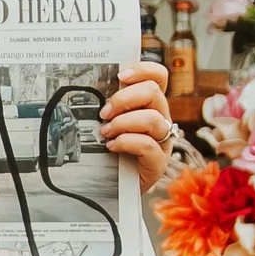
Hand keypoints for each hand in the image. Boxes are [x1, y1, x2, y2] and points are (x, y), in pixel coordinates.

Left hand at [95, 60, 179, 188]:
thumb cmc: (114, 150)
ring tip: (106, 132)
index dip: (143, 69)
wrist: (116, 186)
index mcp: (151, 104)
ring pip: (152, 119)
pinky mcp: (158, 162)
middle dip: (124, 99)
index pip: (158, 76)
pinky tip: (112, 146)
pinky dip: (126, 142)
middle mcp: (162, 118)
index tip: (120, 76)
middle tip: (104, 112)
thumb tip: (91, 88)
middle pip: (153, 92)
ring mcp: (163, 140)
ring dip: (123, 122)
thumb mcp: (112, 122)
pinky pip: (148, 145)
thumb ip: (110, 106)